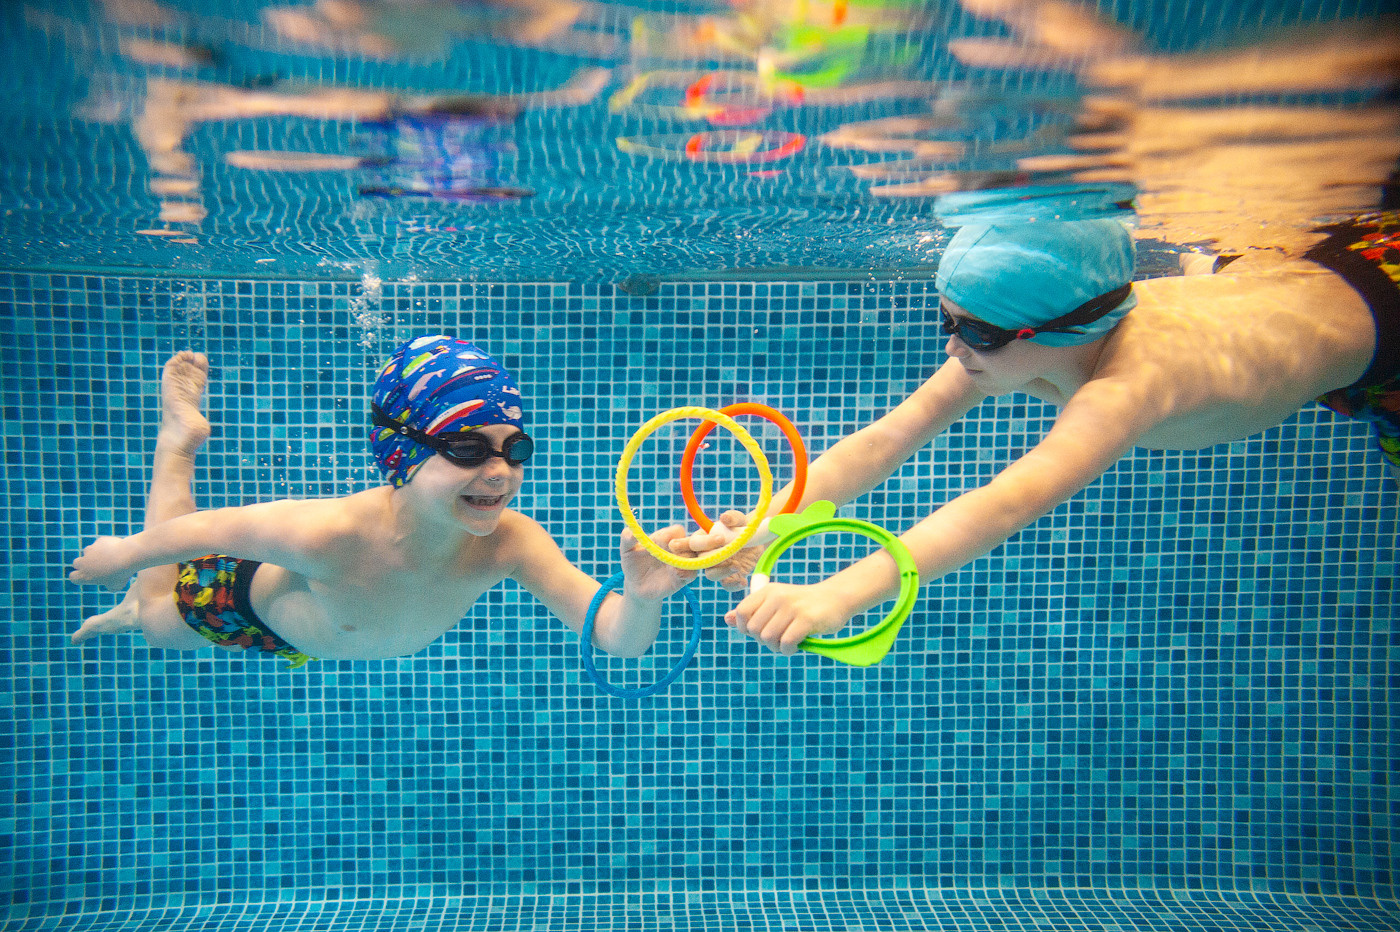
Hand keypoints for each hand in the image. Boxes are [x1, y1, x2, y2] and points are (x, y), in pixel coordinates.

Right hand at [68, 537, 137, 591]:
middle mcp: (83, 562)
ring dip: (95, 553)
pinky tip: (116, 549)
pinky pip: (101, 543)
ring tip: (109, 557)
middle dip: (84, 563)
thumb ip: (109, 586)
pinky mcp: (99, 541)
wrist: (127, 556)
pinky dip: (106, 546)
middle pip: (76, 562)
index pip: (73, 577)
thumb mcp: (116, 586)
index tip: (87, 576)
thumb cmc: (122, 573)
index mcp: (84, 576)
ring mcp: (90, 550)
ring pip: (88, 551)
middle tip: (96, 565)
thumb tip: (109, 585)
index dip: (79, 577)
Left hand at [620, 525, 696, 599]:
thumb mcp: (626, 550)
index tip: (660, 540)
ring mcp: (681, 564)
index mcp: (665, 539)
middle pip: (691, 541)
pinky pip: (692, 573)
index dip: (671, 533)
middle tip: (671, 547)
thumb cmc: (633, 564)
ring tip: (671, 563)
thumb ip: (627, 538)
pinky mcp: (682, 578)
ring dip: (685, 557)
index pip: (677, 530)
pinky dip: (687, 572)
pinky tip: (675, 574)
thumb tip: (630, 531)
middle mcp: (676, 550)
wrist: (636, 586)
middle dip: (684, 543)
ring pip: (694, 556)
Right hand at [668, 510, 762, 590]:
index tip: (718, 539)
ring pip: (711, 575)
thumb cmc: (742, 526)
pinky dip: (734, 585)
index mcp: (703, 539)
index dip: (698, 543)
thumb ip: (733, 518)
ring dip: (722, 572)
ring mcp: (717, 567)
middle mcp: (706, 555)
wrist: (756, 540)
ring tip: (737, 566)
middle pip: (700, 561)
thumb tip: (725, 518)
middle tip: (727, 555)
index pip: (694, 543)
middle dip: (712, 559)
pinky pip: (727, 585)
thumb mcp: (740, 520)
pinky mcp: (729, 577)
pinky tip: (743, 581)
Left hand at [725, 579, 851, 655]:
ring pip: (768, 638)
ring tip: (788, 643)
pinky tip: (796, 646)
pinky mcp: (806, 619)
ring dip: (777, 647)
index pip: (742, 613)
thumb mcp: (776, 603)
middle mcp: (777, 596)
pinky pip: (786, 642)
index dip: (746, 629)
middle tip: (778, 640)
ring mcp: (792, 607)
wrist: (836, 598)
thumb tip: (727, 619)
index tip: (760, 633)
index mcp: (767, 591)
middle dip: (764, 641)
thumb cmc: (802, 604)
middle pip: (754, 630)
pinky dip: (788, 650)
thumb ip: (753, 611)